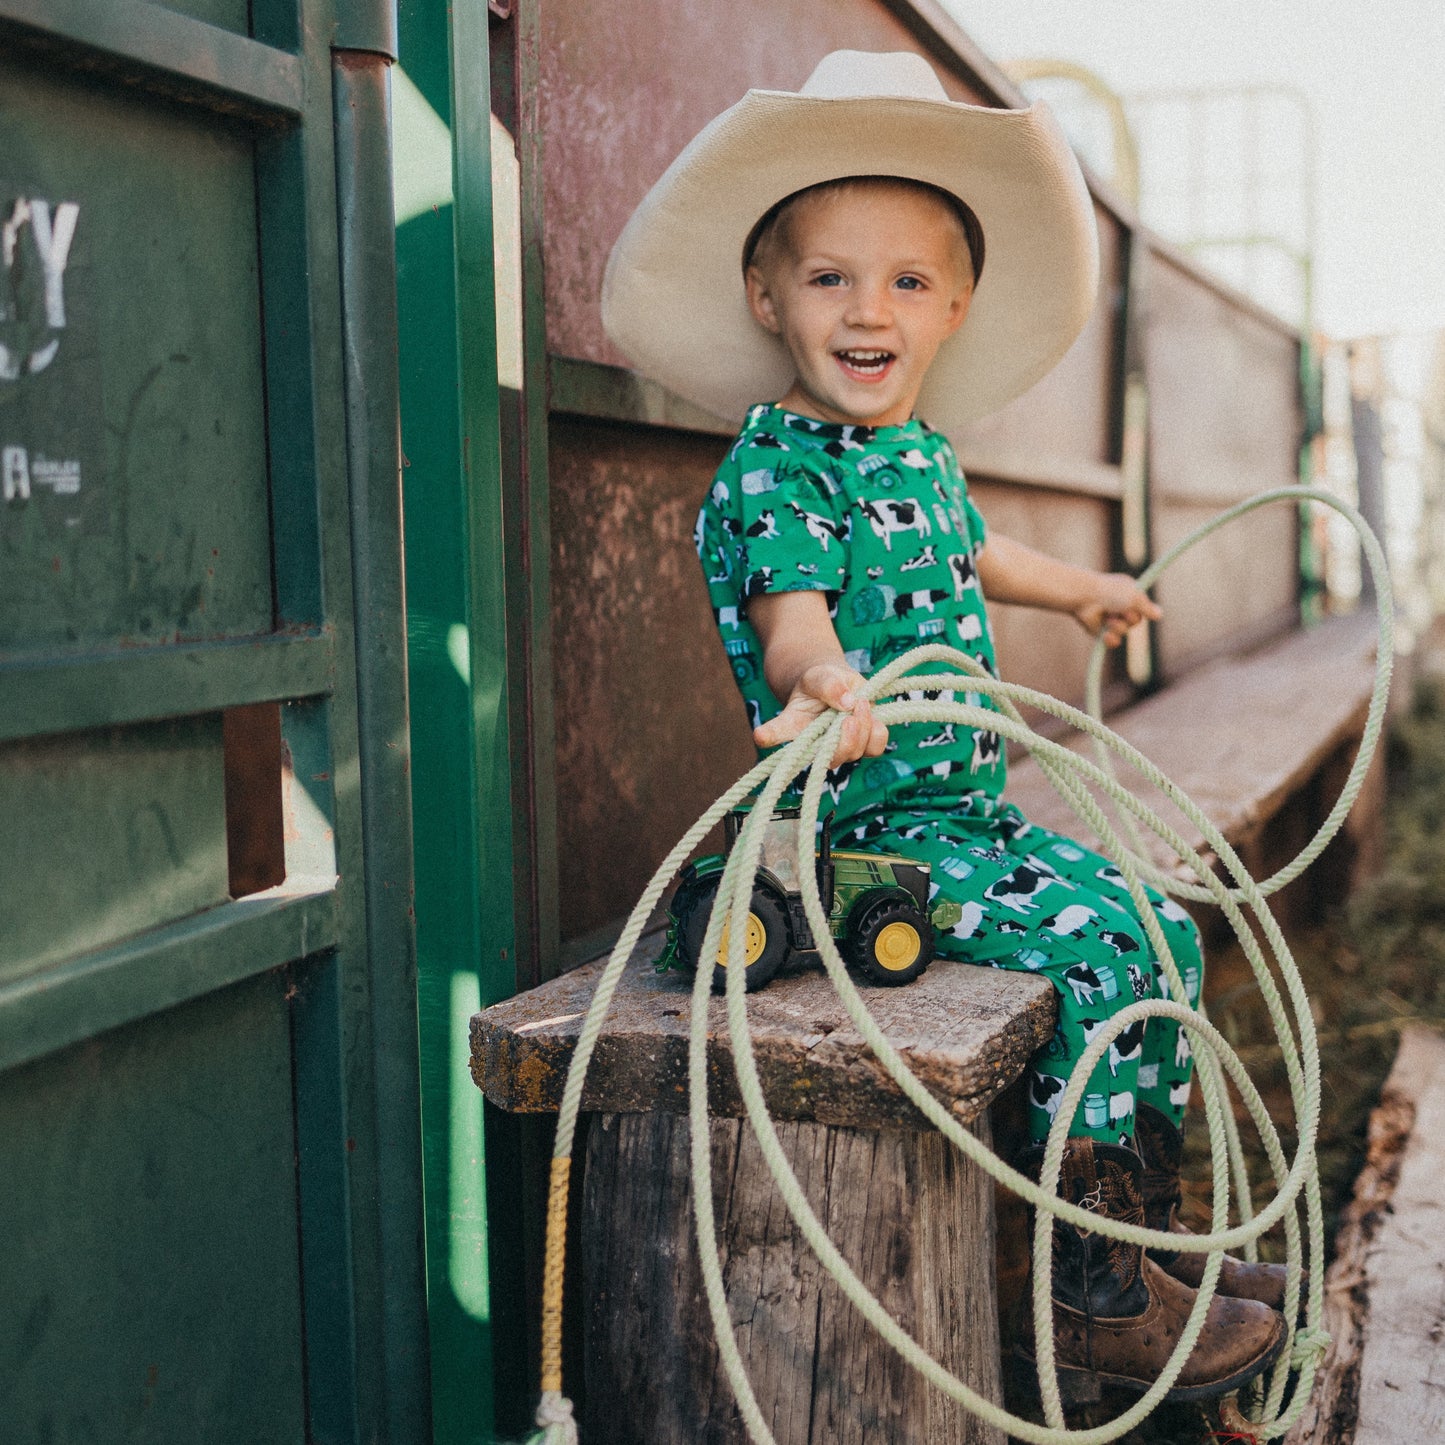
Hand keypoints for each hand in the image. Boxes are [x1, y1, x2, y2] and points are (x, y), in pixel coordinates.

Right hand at [752, 661, 888, 767]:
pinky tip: (870, 713)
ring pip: (854, 753)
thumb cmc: (821, 680)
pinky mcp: (863, 745)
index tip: (761, 734)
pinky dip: (877, 731)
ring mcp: (839, 748)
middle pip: (826, 758)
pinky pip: (875, 747)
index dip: (769, 736)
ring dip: (862, 730)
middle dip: (842, 741)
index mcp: (793, 725)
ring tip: (860, 704)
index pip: (776, 732)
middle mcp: (814, 744)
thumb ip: (829, 685)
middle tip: (848, 717)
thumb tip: (848, 702)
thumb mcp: (820, 674)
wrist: (839, 684)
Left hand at [1072, 572, 1161, 647]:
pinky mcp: (1099, 630)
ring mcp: (1109, 618)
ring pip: (1124, 631)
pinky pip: (1112, 641)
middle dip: (1130, 619)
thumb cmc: (1110, 593)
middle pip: (1135, 621)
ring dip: (1118, 627)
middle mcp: (1119, 605)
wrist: (1084, 599)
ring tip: (1108, 619)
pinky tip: (1106, 635)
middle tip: (1123, 613)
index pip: (1143, 606)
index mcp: (1128, 592)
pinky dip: (1111, 640)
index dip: (1143, 609)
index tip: (1138, 608)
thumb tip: (1160, 615)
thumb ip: (1147, 607)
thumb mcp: (1135, 597)